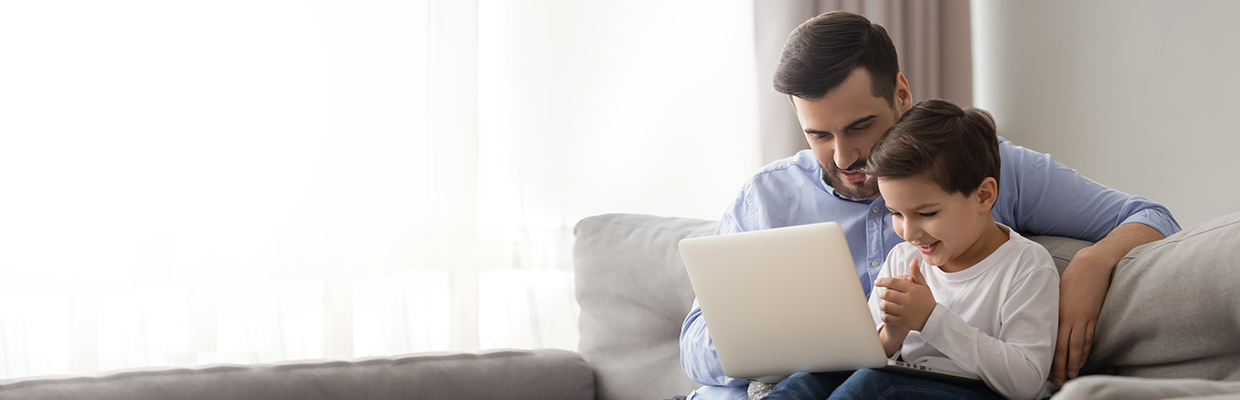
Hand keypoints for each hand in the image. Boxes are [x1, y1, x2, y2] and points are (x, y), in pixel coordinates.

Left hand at [875, 259, 935, 331]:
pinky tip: (887, 313)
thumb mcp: (923, 286)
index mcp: (912, 289)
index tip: (877, 282)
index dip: (882, 281)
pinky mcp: (902, 321)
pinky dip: (884, 315)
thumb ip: (916, 273)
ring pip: (885, 305)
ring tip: (885, 304)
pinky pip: (887, 317)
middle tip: (883, 294)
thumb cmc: (926, 301)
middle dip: (882, 293)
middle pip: (887, 293)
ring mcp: (905, 311)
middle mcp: (908, 300)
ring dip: (882, 304)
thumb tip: (914, 260)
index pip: (893, 282)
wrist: (933, 319)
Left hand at [1050, 248, 1111, 386]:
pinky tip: (1083, 359)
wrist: (1094, 264)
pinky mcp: (1095, 315)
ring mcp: (1084, 317)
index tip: (1047, 369)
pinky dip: (1086, 350)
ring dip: (1075, 362)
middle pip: (1065, 348)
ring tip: (1071, 375)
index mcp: (1058, 312)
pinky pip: (1090, 337)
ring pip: (1079, 346)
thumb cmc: (1073, 274)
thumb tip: (1051, 320)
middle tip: (1057, 381)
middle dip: (1061, 366)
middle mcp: (1070, 317)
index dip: (1051, 357)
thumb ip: (1056, 308)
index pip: (1054, 340)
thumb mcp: (1058, 292)